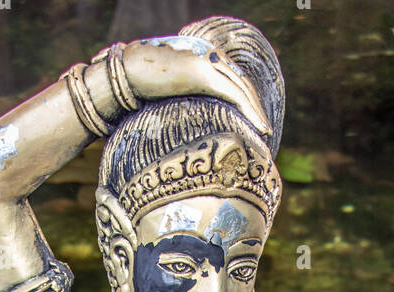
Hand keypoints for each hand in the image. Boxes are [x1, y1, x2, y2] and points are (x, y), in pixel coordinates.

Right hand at [120, 36, 271, 137]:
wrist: (128, 72)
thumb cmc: (142, 85)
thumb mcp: (170, 92)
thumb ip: (183, 98)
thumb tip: (184, 120)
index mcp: (204, 60)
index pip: (231, 81)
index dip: (245, 101)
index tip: (252, 121)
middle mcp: (210, 58)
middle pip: (241, 84)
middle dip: (254, 107)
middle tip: (265, 129)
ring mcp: (207, 63)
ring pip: (241, 89)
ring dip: (256, 112)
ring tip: (265, 131)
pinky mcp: (204, 73)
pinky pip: (234, 93)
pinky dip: (250, 110)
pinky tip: (259, 125)